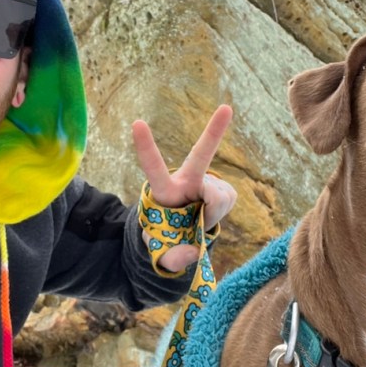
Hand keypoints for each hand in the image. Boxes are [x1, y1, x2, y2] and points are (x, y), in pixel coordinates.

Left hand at [131, 104, 236, 271]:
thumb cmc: (166, 239)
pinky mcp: (223, 190)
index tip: (136, 122)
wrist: (182, 235)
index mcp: (164, 192)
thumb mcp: (161, 253)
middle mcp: (186, 180)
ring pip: (219, 195)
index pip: (153, 168)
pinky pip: (229, 199)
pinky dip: (220, 212)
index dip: (145, 147)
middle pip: (201, 155)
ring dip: (212, 212)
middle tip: (227, 108)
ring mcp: (206, 183)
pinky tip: (209, 214)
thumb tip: (190, 252)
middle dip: (215, 132)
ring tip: (198, 220)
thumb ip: (170, 259)